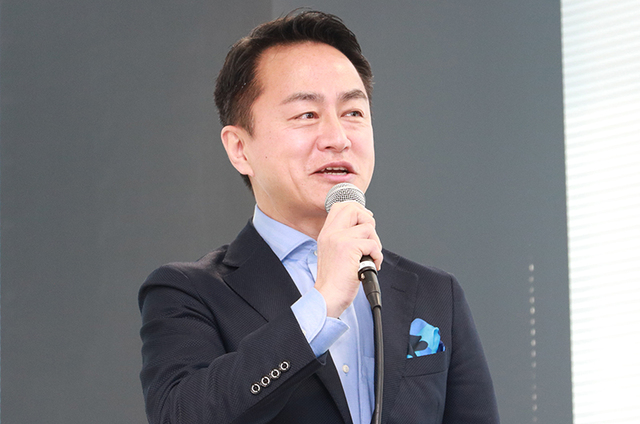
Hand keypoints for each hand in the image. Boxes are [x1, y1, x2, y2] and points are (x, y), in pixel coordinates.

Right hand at [314, 201, 382, 317]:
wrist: (328, 297)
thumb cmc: (334, 280)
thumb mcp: (334, 253)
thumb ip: (344, 238)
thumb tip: (365, 225)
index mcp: (327, 233)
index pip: (341, 206)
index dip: (358, 210)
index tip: (365, 223)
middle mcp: (331, 233)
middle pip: (354, 209)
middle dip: (368, 221)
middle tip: (369, 239)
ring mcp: (338, 239)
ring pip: (368, 228)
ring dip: (375, 244)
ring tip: (369, 258)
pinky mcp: (348, 249)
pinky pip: (372, 244)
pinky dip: (377, 256)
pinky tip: (371, 265)